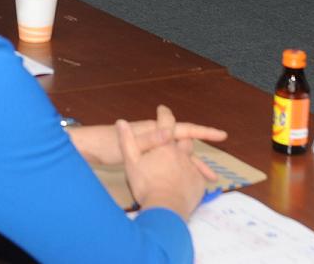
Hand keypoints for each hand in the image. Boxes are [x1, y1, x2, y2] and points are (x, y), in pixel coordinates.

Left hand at [68, 105, 226, 166]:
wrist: (92, 149)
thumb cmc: (108, 143)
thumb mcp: (131, 142)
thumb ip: (150, 138)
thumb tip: (168, 133)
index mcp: (155, 131)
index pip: (185, 129)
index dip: (203, 132)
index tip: (221, 135)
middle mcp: (156, 137)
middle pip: (185, 146)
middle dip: (200, 158)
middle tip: (213, 173)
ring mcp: (152, 148)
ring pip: (178, 158)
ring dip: (191, 168)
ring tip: (204, 181)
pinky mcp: (147, 160)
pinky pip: (170, 166)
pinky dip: (179, 173)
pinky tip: (183, 185)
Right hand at [118, 118, 214, 219]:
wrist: (166, 208)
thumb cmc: (146, 184)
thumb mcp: (131, 162)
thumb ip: (126, 141)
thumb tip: (120, 121)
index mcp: (165, 145)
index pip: (166, 122)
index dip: (164, 114)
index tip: (162, 108)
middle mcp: (181, 153)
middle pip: (185, 139)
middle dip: (181, 137)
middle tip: (175, 141)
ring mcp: (192, 168)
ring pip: (193, 158)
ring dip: (190, 158)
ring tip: (187, 164)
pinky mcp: (198, 183)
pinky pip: (198, 176)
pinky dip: (193, 176)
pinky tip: (188, 183)